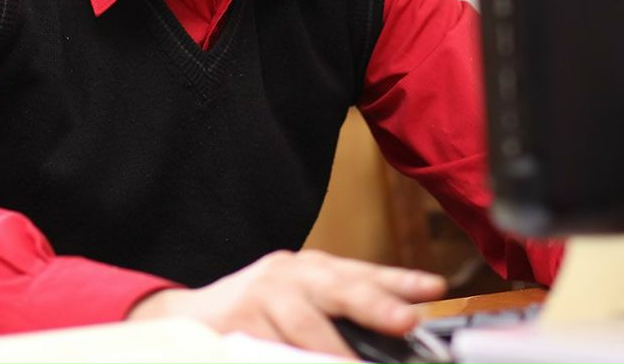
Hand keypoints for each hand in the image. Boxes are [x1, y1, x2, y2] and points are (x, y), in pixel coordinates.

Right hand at [126, 249, 445, 357]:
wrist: (190, 318)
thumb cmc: (260, 311)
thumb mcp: (303, 301)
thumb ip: (342, 312)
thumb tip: (399, 325)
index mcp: (313, 268)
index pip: (364, 272)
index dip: (400, 281)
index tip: (433, 289)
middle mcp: (290, 275)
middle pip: (338, 286)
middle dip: (375, 303)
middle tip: (404, 320)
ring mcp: (262, 297)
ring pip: (305, 323)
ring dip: (332, 349)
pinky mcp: (238, 322)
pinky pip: (271, 347)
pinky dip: (290, 358)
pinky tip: (304, 363)